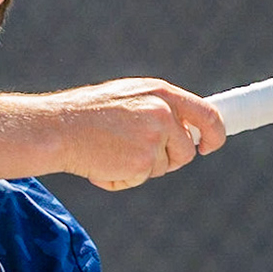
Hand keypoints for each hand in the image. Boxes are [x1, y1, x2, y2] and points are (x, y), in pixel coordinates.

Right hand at [51, 77, 225, 190]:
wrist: (58, 128)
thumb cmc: (87, 113)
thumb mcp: (129, 97)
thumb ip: (158, 109)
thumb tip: (184, 130)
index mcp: (161, 92)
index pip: (206, 114)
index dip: (214, 134)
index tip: (209, 145)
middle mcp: (163, 113)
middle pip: (187, 150)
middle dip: (169, 159)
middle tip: (137, 155)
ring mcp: (154, 138)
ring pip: (162, 167)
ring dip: (140, 167)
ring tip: (111, 151)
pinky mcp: (143, 162)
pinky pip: (141, 179)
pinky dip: (122, 178)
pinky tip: (103, 162)